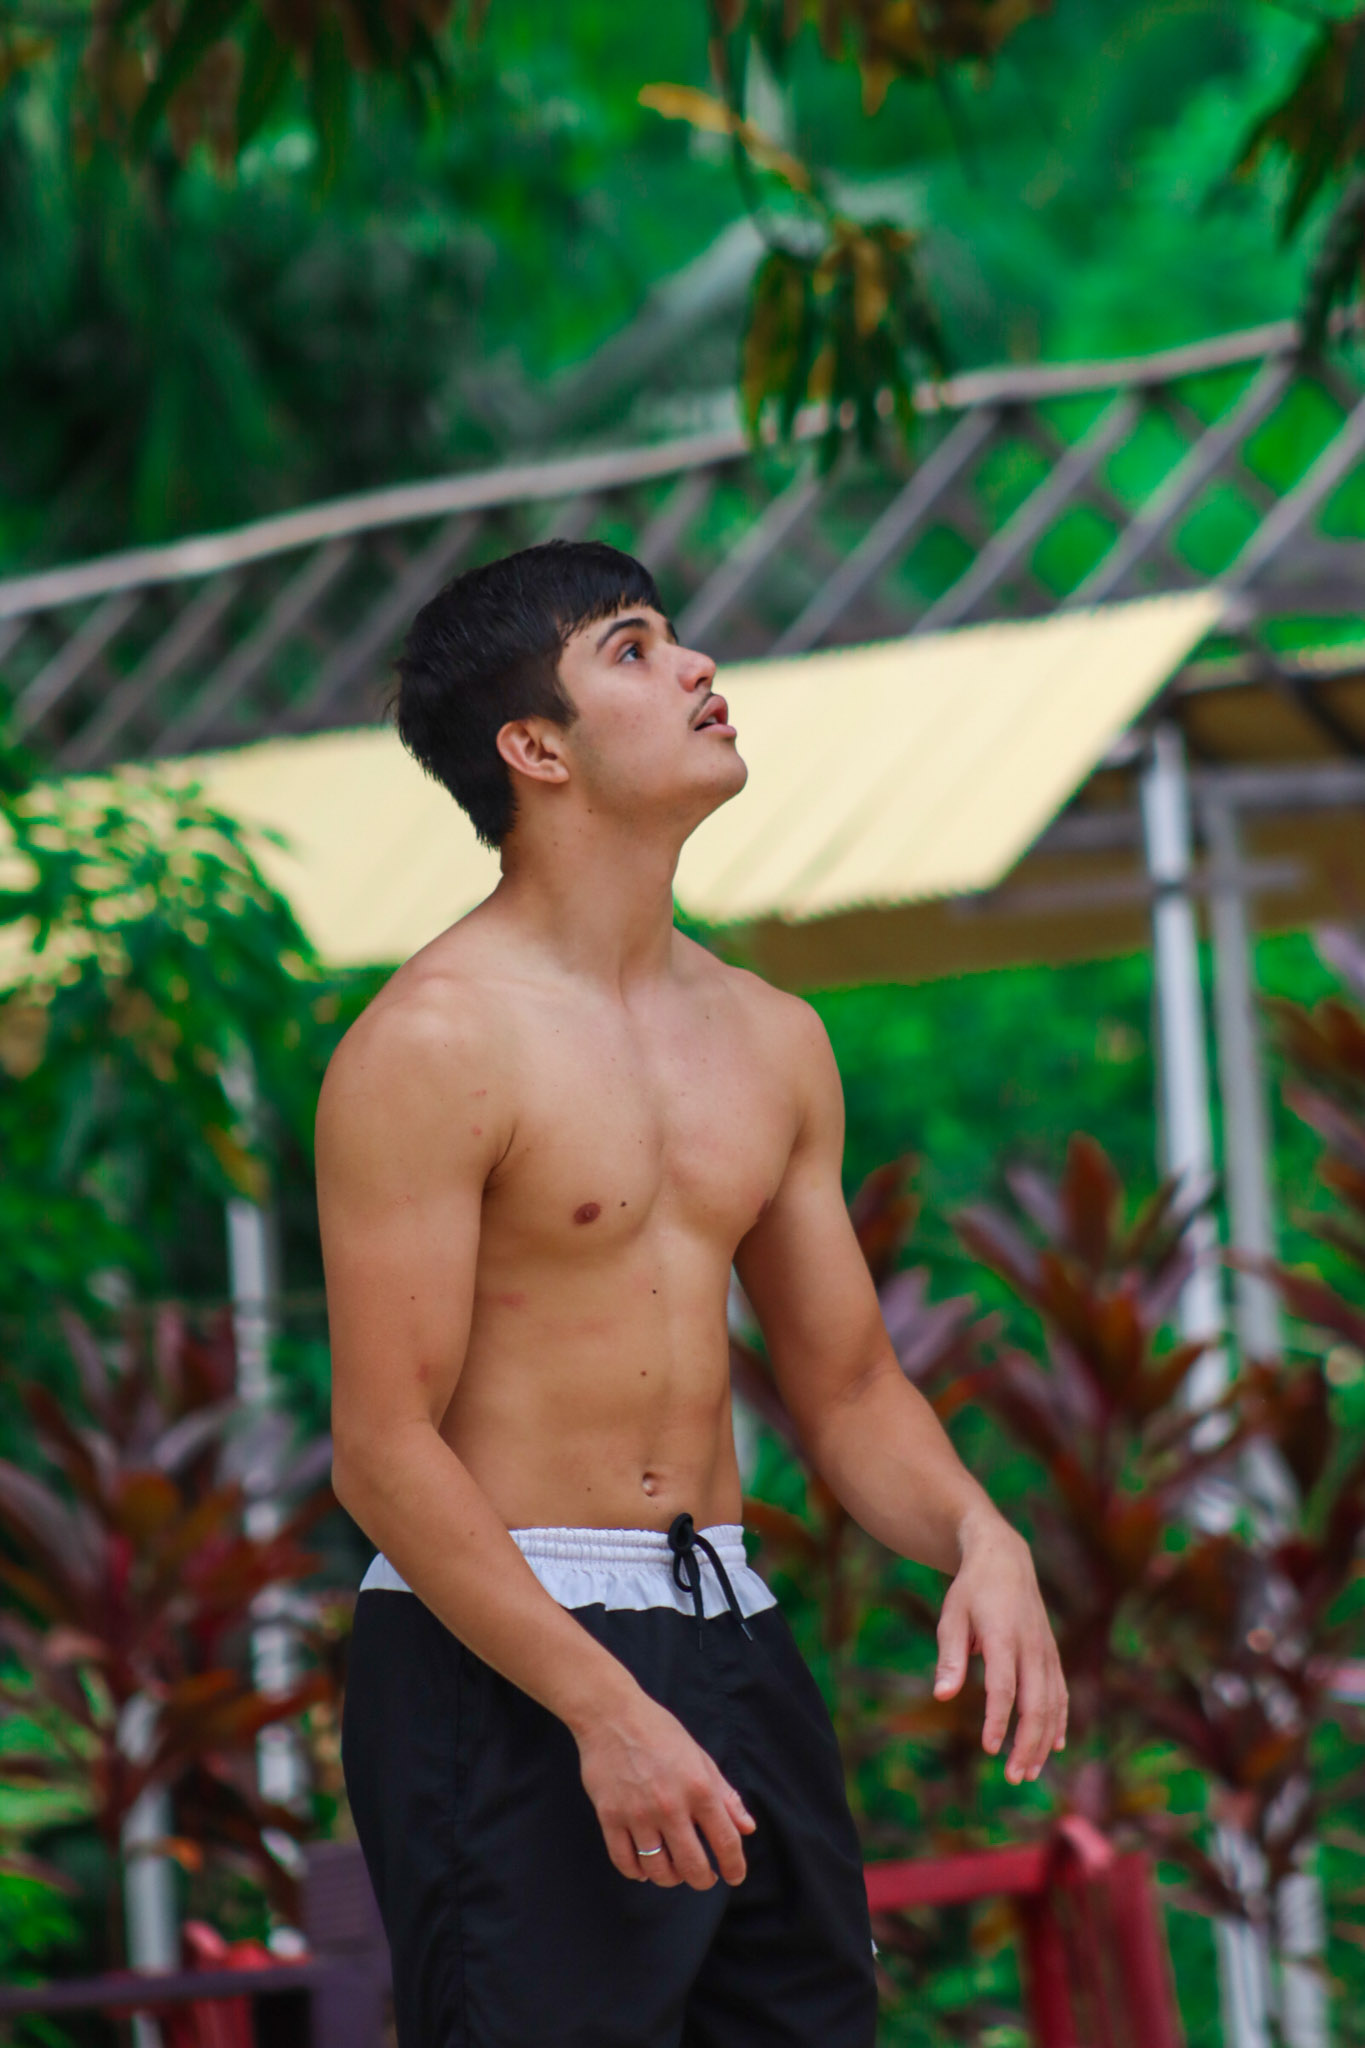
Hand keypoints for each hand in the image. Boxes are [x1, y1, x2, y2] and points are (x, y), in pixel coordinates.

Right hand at [575, 1689, 756, 1889]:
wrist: (611, 1715)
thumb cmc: (660, 1732)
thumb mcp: (700, 1758)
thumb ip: (725, 1796)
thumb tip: (747, 1828)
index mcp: (699, 1788)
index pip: (725, 1842)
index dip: (735, 1867)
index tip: (735, 1877)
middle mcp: (670, 1805)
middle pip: (692, 1866)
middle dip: (703, 1880)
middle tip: (705, 1878)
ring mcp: (637, 1814)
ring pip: (658, 1870)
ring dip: (671, 1878)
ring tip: (674, 1870)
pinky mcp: (609, 1817)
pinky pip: (625, 1861)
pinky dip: (637, 1872)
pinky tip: (644, 1868)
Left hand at [933, 1512, 1066, 1784]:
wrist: (1005, 1557)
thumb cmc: (971, 1590)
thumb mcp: (951, 1615)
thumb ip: (950, 1656)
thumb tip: (943, 1696)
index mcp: (1004, 1636)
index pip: (1005, 1687)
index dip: (998, 1720)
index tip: (989, 1749)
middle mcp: (1031, 1646)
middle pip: (1036, 1703)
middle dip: (1026, 1743)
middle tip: (1012, 1777)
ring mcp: (1046, 1650)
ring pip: (1052, 1703)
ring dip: (1042, 1740)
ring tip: (1028, 1772)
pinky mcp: (1052, 1652)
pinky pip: (1061, 1691)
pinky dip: (1059, 1720)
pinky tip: (1053, 1746)